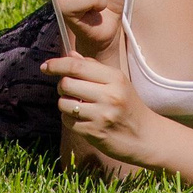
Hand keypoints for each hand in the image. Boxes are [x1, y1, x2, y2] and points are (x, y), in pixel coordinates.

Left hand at [43, 51, 160, 166]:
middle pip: (66, 83)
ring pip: (64, 103)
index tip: (45, 67)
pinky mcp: (95, 133)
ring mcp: (102, 115)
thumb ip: (93, 68)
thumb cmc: (129, 106)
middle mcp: (109, 95)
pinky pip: (68, 121)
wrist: (146, 137)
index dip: (57, 64)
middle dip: (62, 86)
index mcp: (114, 78)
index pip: (77, 66)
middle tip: (70, 90)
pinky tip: (82, 119)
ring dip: (65, 104)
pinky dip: (70, 119)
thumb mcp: (117, 82)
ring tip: (78, 106)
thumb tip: (70, 55)